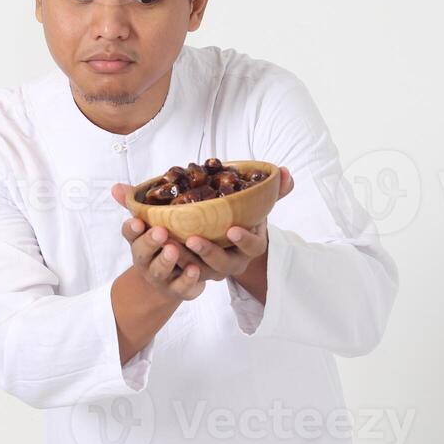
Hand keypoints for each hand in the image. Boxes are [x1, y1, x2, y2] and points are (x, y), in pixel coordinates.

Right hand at [110, 183, 207, 301]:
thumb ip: (135, 205)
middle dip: (150, 242)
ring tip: (175, 249)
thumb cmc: (162, 246)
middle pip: (142, 253)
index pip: (130, 233)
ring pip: (160, 270)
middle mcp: (146, 261)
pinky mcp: (178, 290)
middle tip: (161, 232)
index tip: (138, 220)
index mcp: (139, 241)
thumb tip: (116, 187)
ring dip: (166, 260)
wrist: (171, 283)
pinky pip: (181, 287)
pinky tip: (195, 269)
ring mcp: (161, 277)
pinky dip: (187, 279)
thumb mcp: (151, 225)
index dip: (132, 228)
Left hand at [180, 166, 294, 281]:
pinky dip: (169, 260)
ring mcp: (212, 270)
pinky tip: (158, 245)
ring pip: (198, 271)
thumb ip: (274, 190)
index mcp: (251, 247)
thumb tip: (285, 172)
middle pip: (222, 264)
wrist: (229, 241)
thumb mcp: (260, 206)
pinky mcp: (193, 271)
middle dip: (208, 252)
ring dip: (183, 258)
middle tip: (192, 238)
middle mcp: (233, 262)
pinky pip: (181, 271)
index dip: (244, 240)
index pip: (252, 247)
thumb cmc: (245, 219)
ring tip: (169, 243)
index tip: (232, 230)